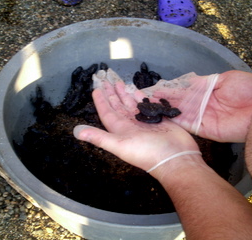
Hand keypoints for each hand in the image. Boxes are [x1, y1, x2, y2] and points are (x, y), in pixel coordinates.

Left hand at [73, 69, 199, 171]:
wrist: (175, 157)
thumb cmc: (147, 152)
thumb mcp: (120, 145)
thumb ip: (99, 137)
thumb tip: (76, 132)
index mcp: (120, 130)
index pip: (107, 113)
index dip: (101, 101)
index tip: (96, 89)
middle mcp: (131, 125)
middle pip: (118, 106)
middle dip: (112, 94)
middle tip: (107, 80)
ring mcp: (145, 122)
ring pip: (132, 104)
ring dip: (125, 94)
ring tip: (121, 83)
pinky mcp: (158, 119)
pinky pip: (147, 105)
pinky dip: (142, 98)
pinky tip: (138, 91)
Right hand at [136, 71, 251, 141]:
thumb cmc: (248, 89)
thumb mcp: (225, 79)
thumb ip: (205, 82)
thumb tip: (188, 81)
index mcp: (206, 92)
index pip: (184, 92)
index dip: (170, 91)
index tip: (155, 89)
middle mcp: (202, 105)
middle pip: (179, 104)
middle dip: (163, 102)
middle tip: (146, 100)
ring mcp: (203, 118)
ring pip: (180, 115)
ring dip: (166, 112)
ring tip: (149, 108)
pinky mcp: (206, 130)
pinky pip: (188, 125)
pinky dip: (176, 122)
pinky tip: (162, 118)